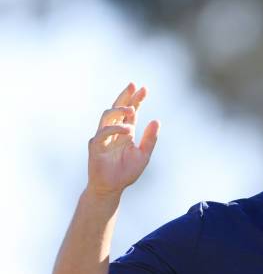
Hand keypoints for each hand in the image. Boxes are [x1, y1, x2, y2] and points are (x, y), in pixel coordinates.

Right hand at [86, 82, 159, 196]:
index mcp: (124, 132)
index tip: (143, 89)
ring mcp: (102, 137)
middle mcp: (113, 131)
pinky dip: (114, 129)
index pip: (130, 112)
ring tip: (132, 110)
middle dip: (125, 96)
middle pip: (116, 108)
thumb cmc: (126, 172)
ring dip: (119, 111)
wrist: (112, 188)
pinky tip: (128, 130)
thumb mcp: (143, 154)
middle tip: (134, 86)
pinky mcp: (95, 146)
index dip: (136, 100)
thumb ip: (150, 139)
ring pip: (107, 116)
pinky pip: (102, 133)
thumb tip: (156, 120)